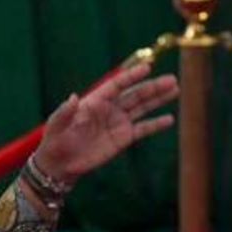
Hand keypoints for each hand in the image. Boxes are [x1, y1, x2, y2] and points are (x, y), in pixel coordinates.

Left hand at [34, 63, 178, 184]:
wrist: (60, 164)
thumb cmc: (55, 141)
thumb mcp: (57, 125)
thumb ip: (65, 112)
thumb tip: (73, 97)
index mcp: (94, 101)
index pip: (117, 85)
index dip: (131, 76)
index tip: (147, 67)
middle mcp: (109, 109)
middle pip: (135, 94)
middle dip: (153, 87)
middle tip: (172, 79)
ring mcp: (118, 123)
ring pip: (142, 108)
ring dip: (158, 99)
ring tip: (175, 89)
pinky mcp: (123, 139)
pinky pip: (143, 129)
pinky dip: (156, 125)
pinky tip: (169, 119)